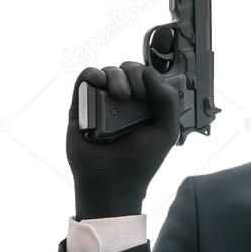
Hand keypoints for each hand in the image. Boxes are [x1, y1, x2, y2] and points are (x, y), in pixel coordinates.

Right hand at [66, 62, 180, 219]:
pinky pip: (86, 78)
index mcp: (147, 106)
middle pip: (129, 70)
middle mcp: (126, 102)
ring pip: (109, 72)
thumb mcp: (166, 130)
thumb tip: (148, 71)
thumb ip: (168, 99)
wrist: (112, 181)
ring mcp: (103, 103)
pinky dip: (92, 74)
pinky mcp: (82, 106)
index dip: (150, 77)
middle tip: (134, 96)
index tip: (149, 94)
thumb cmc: (140, 160)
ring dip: (115, 76)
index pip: (149, 77)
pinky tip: (99, 83)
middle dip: (134, 75)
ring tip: (119, 96)